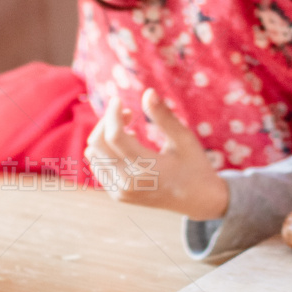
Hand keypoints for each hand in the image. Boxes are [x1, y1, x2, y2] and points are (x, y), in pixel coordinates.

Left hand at [84, 88, 229, 220]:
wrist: (199, 200)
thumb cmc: (195, 166)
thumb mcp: (184, 139)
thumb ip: (164, 116)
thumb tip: (148, 92)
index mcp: (146, 168)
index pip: (114, 136)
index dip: (113, 114)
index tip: (118, 100)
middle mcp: (127, 183)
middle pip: (97, 144)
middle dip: (107, 122)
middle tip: (129, 113)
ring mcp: (120, 191)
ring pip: (93, 156)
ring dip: (104, 136)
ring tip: (129, 129)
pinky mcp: (118, 195)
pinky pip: (99, 167)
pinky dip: (106, 151)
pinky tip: (126, 146)